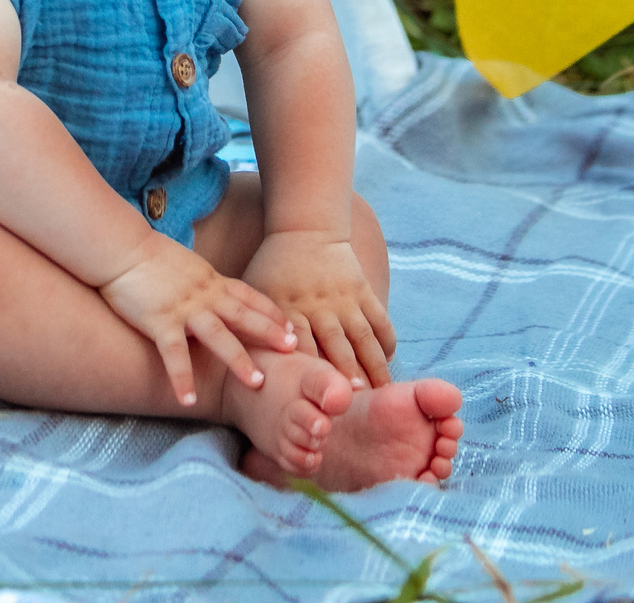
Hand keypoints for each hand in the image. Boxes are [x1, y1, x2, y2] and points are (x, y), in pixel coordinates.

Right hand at [97, 236, 296, 407]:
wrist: (119, 247)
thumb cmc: (146, 256)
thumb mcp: (185, 265)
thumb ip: (201, 282)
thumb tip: (211, 294)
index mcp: (209, 280)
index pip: (249, 296)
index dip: (271, 312)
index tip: (290, 327)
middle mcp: (203, 294)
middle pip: (244, 315)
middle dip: (269, 333)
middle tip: (292, 350)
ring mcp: (183, 308)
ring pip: (219, 336)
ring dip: (239, 359)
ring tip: (257, 383)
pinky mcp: (159, 321)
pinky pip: (175, 354)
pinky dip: (182, 378)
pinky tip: (188, 400)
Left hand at [243, 231, 393, 389]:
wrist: (305, 228)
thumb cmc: (273, 268)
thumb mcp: (256, 291)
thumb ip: (253, 323)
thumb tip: (244, 363)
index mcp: (289, 307)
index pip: (301, 346)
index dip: (311, 374)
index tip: (318, 400)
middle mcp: (319, 305)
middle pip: (336, 347)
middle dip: (346, 376)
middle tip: (355, 405)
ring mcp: (344, 298)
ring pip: (363, 337)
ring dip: (373, 366)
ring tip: (380, 392)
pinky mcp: (363, 289)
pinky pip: (380, 319)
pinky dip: (387, 341)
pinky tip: (389, 361)